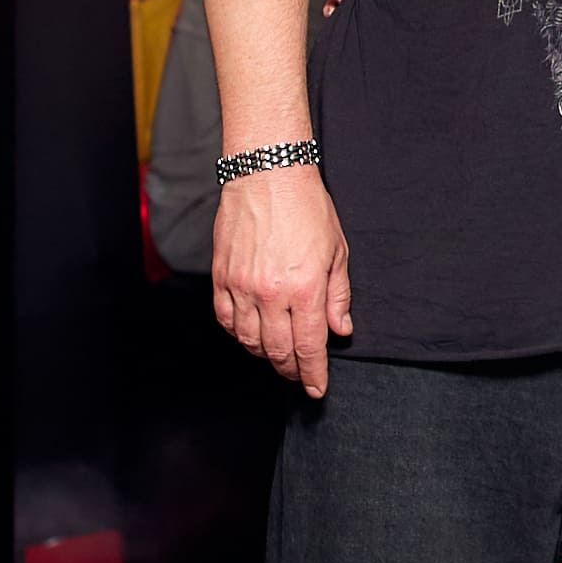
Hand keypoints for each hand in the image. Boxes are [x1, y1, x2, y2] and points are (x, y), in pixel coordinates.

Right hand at [212, 165, 351, 400]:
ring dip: (264, 354)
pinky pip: (226, 319)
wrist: (267, 175)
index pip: (309, 347)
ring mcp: (242, 286)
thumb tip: (340, 329)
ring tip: (277, 354)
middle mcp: (272, 293)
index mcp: (306, 288)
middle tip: (299, 374)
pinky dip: (239, 333)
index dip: (313, 374)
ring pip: (249, 340)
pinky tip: (250, 333)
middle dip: (291, 369)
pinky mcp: (221, 276)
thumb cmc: (306, 207)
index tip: (316, 388)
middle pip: (278, 351)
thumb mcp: (337, 250)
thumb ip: (338, 295)